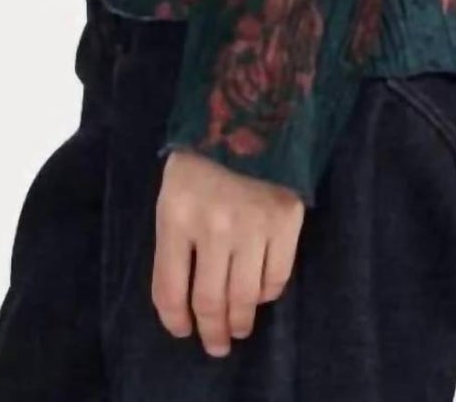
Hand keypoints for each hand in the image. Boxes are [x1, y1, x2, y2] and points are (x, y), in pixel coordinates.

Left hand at [151, 149, 304, 356]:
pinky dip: (266, 295)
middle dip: (211, 332)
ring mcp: (252, 226)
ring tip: (238, 329)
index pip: (170, 288)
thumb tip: (186, 292)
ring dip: (240, 322)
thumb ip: (176, 237)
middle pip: (210, 301)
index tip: (182, 329)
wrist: (253, 110)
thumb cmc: (204, 153)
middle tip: (215, 345)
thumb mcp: (173, 190)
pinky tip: (259, 294)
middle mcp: (213, 227)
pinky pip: (276, 277)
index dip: (175, 319)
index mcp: (176, 215)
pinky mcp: (286, 223)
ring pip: (244, 297)